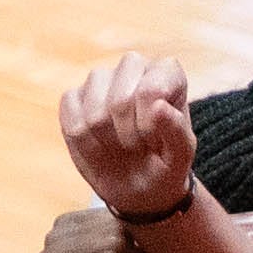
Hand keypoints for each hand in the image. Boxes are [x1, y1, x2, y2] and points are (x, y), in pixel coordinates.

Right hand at [58, 52, 199, 218]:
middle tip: (138, 145)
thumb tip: (158, 106)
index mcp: (166, 72)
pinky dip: (84, 142)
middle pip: (120, 100)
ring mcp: (100, 79)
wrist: (138, 186)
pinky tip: (99, 144)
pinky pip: (71, 116)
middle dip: (128, 135)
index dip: (149, 125)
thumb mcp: (180, 156)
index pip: (151, 90)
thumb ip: (177, 131)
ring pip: (94, 111)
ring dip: (106, 140)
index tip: (156, 142)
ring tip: (120, 144)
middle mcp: (133, 66)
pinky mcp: (74, 96)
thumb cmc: (164, 164)